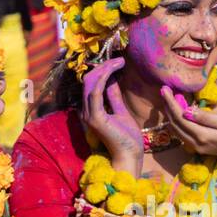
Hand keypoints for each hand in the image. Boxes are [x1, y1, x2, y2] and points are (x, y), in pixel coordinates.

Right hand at [79, 57, 141, 172]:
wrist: (129, 156)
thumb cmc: (127, 138)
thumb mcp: (121, 111)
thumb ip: (114, 97)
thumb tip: (112, 80)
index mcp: (92, 111)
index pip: (91, 85)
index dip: (102, 70)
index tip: (117, 62)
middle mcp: (86, 112)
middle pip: (88, 81)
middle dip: (103, 67)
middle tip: (120, 60)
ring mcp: (89, 115)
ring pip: (90, 84)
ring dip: (105, 69)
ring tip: (120, 62)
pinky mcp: (95, 118)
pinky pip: (95, 92)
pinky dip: (104, 78)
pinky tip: (114, 71)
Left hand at [158, 85, 216, 159]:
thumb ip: (206, 118)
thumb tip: (187, 112)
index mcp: (202, 136)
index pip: (180, 117)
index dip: (171, 103)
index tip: (165, 89)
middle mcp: (197, 144)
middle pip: (175, 125)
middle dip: (168, 108)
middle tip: (164, 91)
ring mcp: (198, 147)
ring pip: (177, 131)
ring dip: (171, 115)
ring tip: (169, 99)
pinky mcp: (201, 147)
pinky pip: (183, 134)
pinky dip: (178, 122)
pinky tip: (180, 112)